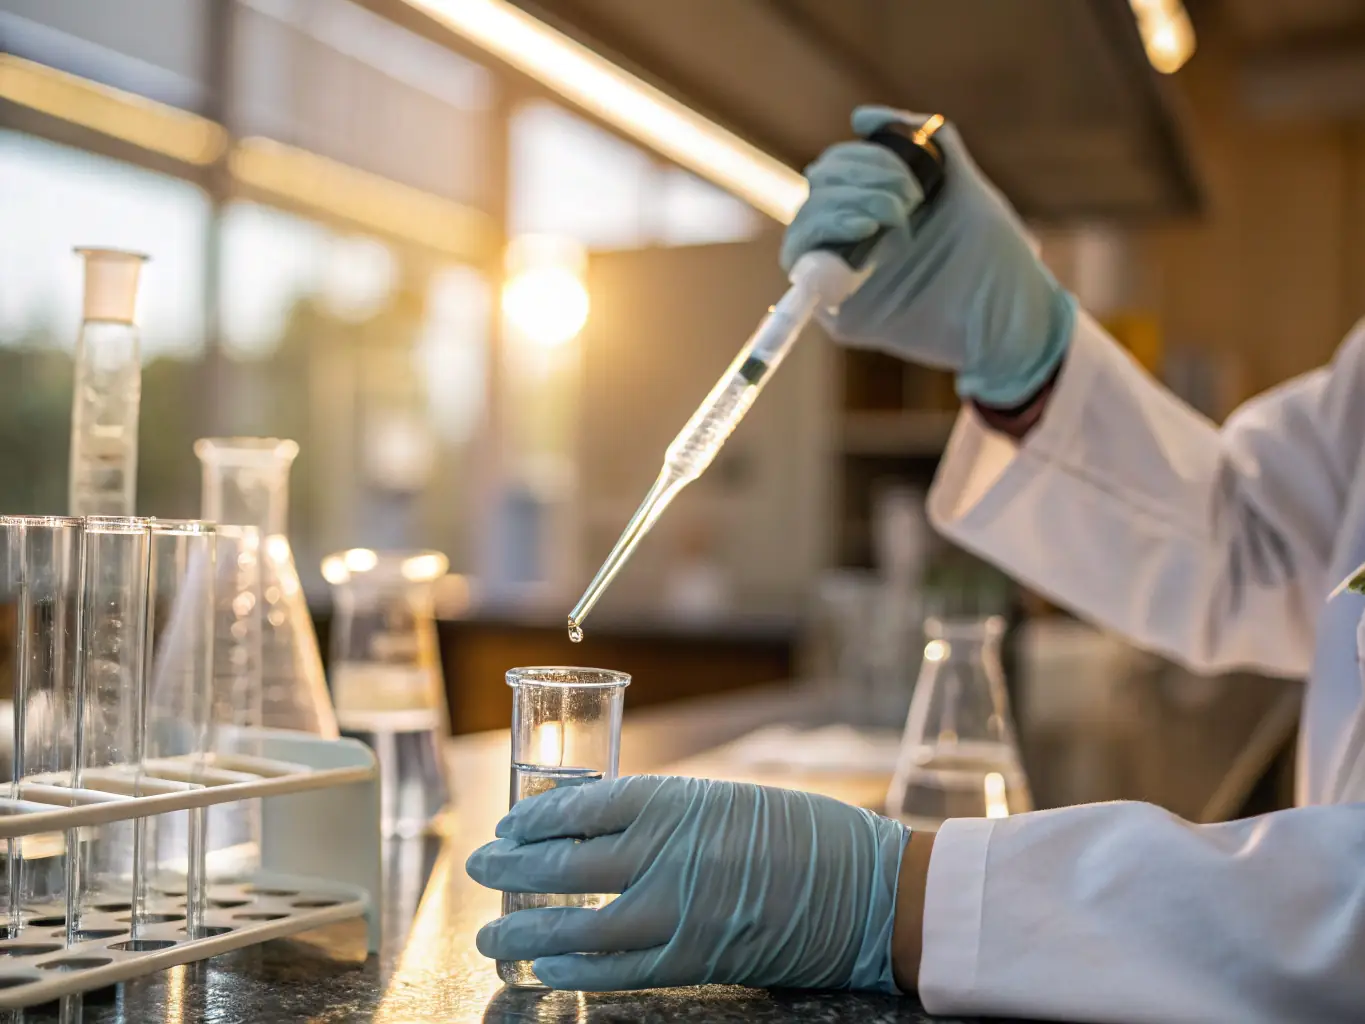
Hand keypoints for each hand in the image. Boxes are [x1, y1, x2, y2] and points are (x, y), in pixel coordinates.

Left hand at [466, 775, 907, 991]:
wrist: (865, 890)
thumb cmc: (800, 832)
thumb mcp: (724, 797)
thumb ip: (663, 813)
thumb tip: (599, 826)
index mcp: (672, 801)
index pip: (578, 808)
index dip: (534, 819)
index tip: (509, 824)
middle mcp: (662, 854)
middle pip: (562, 864)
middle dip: (511, 867)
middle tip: (480, 866)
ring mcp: (674, 911)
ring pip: (575, 925)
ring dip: (524, 931)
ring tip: (490, 934)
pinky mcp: (691, 958)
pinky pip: (616, 969)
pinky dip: (575, 969)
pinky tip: (547, 968)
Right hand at [780, 107, 1075, 406]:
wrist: (1015, 319)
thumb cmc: (998, 256)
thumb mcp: (965, 185)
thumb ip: (929, 141)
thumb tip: (861, 117)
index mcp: (879, 211)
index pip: (835, 171)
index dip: (860, 159)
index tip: (908, 174)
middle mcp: (857, 243)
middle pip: (816, 192)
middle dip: (856, 180)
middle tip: (906, 199)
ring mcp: (847, 279)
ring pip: (804, 226)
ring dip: (841, 206)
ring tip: (891, 216)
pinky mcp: (843, 316)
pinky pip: (802, 276)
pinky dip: (819, 243)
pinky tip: (863, 230)